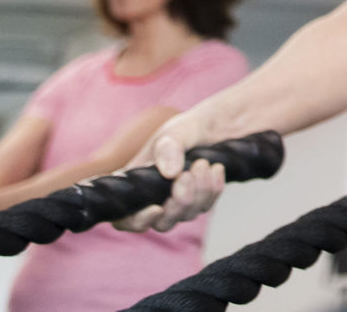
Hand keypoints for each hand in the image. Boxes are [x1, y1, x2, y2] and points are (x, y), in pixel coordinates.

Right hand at [116, 111, 230, 232]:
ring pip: (186, 215)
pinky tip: (216, 168)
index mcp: (135, 183)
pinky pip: (206, 206)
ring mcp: (178, 201)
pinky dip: (213, 189)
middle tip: (187, 175)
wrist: (221, 124)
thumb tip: (169, 174)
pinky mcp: (200, 200)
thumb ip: (169, 147)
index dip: (137, 220)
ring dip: (199, 192)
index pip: (124, 217)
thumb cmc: (188, 127)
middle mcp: (154, 197)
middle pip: (161, 222)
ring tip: (203, 163)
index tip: (156, 208)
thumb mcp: (177, 130)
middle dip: (178, 203)